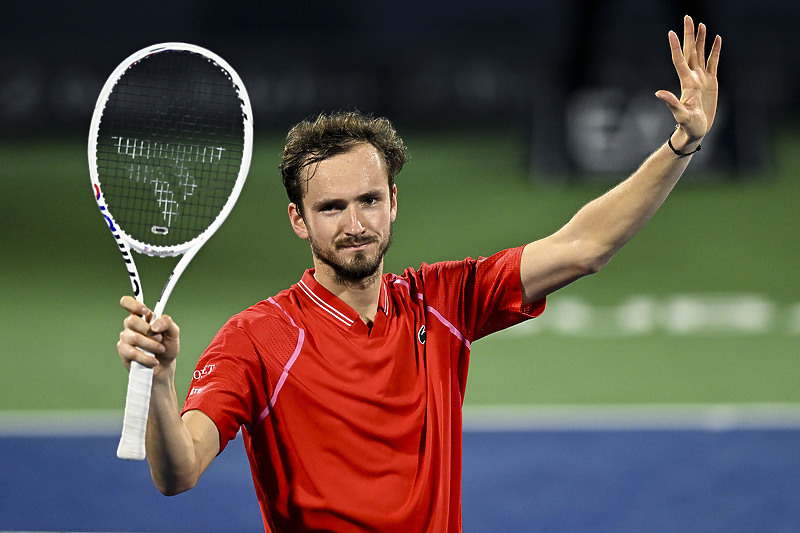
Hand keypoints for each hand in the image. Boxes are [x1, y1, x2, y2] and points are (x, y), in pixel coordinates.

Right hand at [117, 295, 179, 375]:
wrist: (164, 365)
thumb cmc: (167, 346)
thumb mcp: (173, 333)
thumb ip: (167, 323)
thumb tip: (154, 325)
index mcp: (142, 317)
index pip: (128, 303)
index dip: (133, 304)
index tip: (146, 311)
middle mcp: (131, 326)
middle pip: (131, 320)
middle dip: (149, 330)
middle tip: (159, 337)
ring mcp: (126, 338)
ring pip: (134, 338)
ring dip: (151, 345)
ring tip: (160, 349)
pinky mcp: (123, 352)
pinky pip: (132, 353)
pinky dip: (146, 357)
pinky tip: (154, 360)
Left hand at [656, 15, 721, 142]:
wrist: (695, 131)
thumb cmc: (687, 125)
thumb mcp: (680, 115)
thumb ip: (671, 103)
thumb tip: (658, 94)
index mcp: (686, 83)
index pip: (679, 60)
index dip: (675, 47)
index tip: (671, 32)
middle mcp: (693, 77)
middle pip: (690, 51)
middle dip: (689, 35)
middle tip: (687, 18)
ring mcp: (702, 79)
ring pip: (701, 54)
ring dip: (701, 39)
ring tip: (700, 24)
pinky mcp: (711, 82)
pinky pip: (713, 62)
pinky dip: (714, 51)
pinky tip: (716, 39)